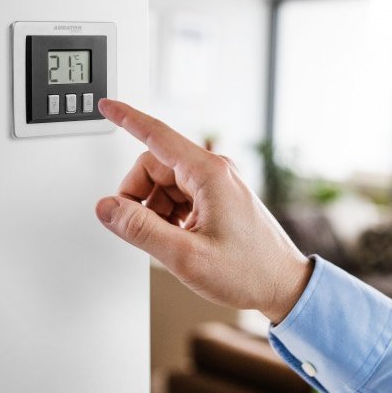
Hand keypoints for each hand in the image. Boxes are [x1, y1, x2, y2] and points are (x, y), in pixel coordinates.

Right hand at [94, 99, 312, 323]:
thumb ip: (140, 229)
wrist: (284, 286)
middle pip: (154, 165)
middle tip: (134, 225)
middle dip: (136, 193)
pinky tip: (178, 238)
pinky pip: (180, 196)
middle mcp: (214, 172)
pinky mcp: (219, 199)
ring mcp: (218, 185)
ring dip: (154, 209)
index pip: (156, 135)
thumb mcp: (185, 256)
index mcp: (208, 173)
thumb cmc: (249, 271)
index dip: (126, 118)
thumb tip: (107, 207)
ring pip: (165, 183)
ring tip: (167, 240)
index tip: (107, 105)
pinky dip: (168, 215)